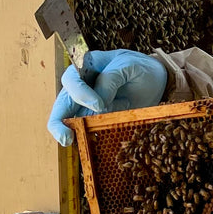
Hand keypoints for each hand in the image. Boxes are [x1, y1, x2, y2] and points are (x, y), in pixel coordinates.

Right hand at [46, 49, 167, 144]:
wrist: (153, 81)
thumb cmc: (139, 68)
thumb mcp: (129, 67)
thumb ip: (111, 80)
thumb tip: (97, 105)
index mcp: (85, 68)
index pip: (72, 81)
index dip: (81, 94)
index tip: (98, 105)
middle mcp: (80, 88)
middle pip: (62, 105)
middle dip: (59, 123)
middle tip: (66, 138)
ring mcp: (86, 106)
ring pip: (70, 122)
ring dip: (74, 132)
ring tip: (83, 136)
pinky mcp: (95, 121)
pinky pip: (86, 132)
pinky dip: (87, 140)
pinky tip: (92, 147)